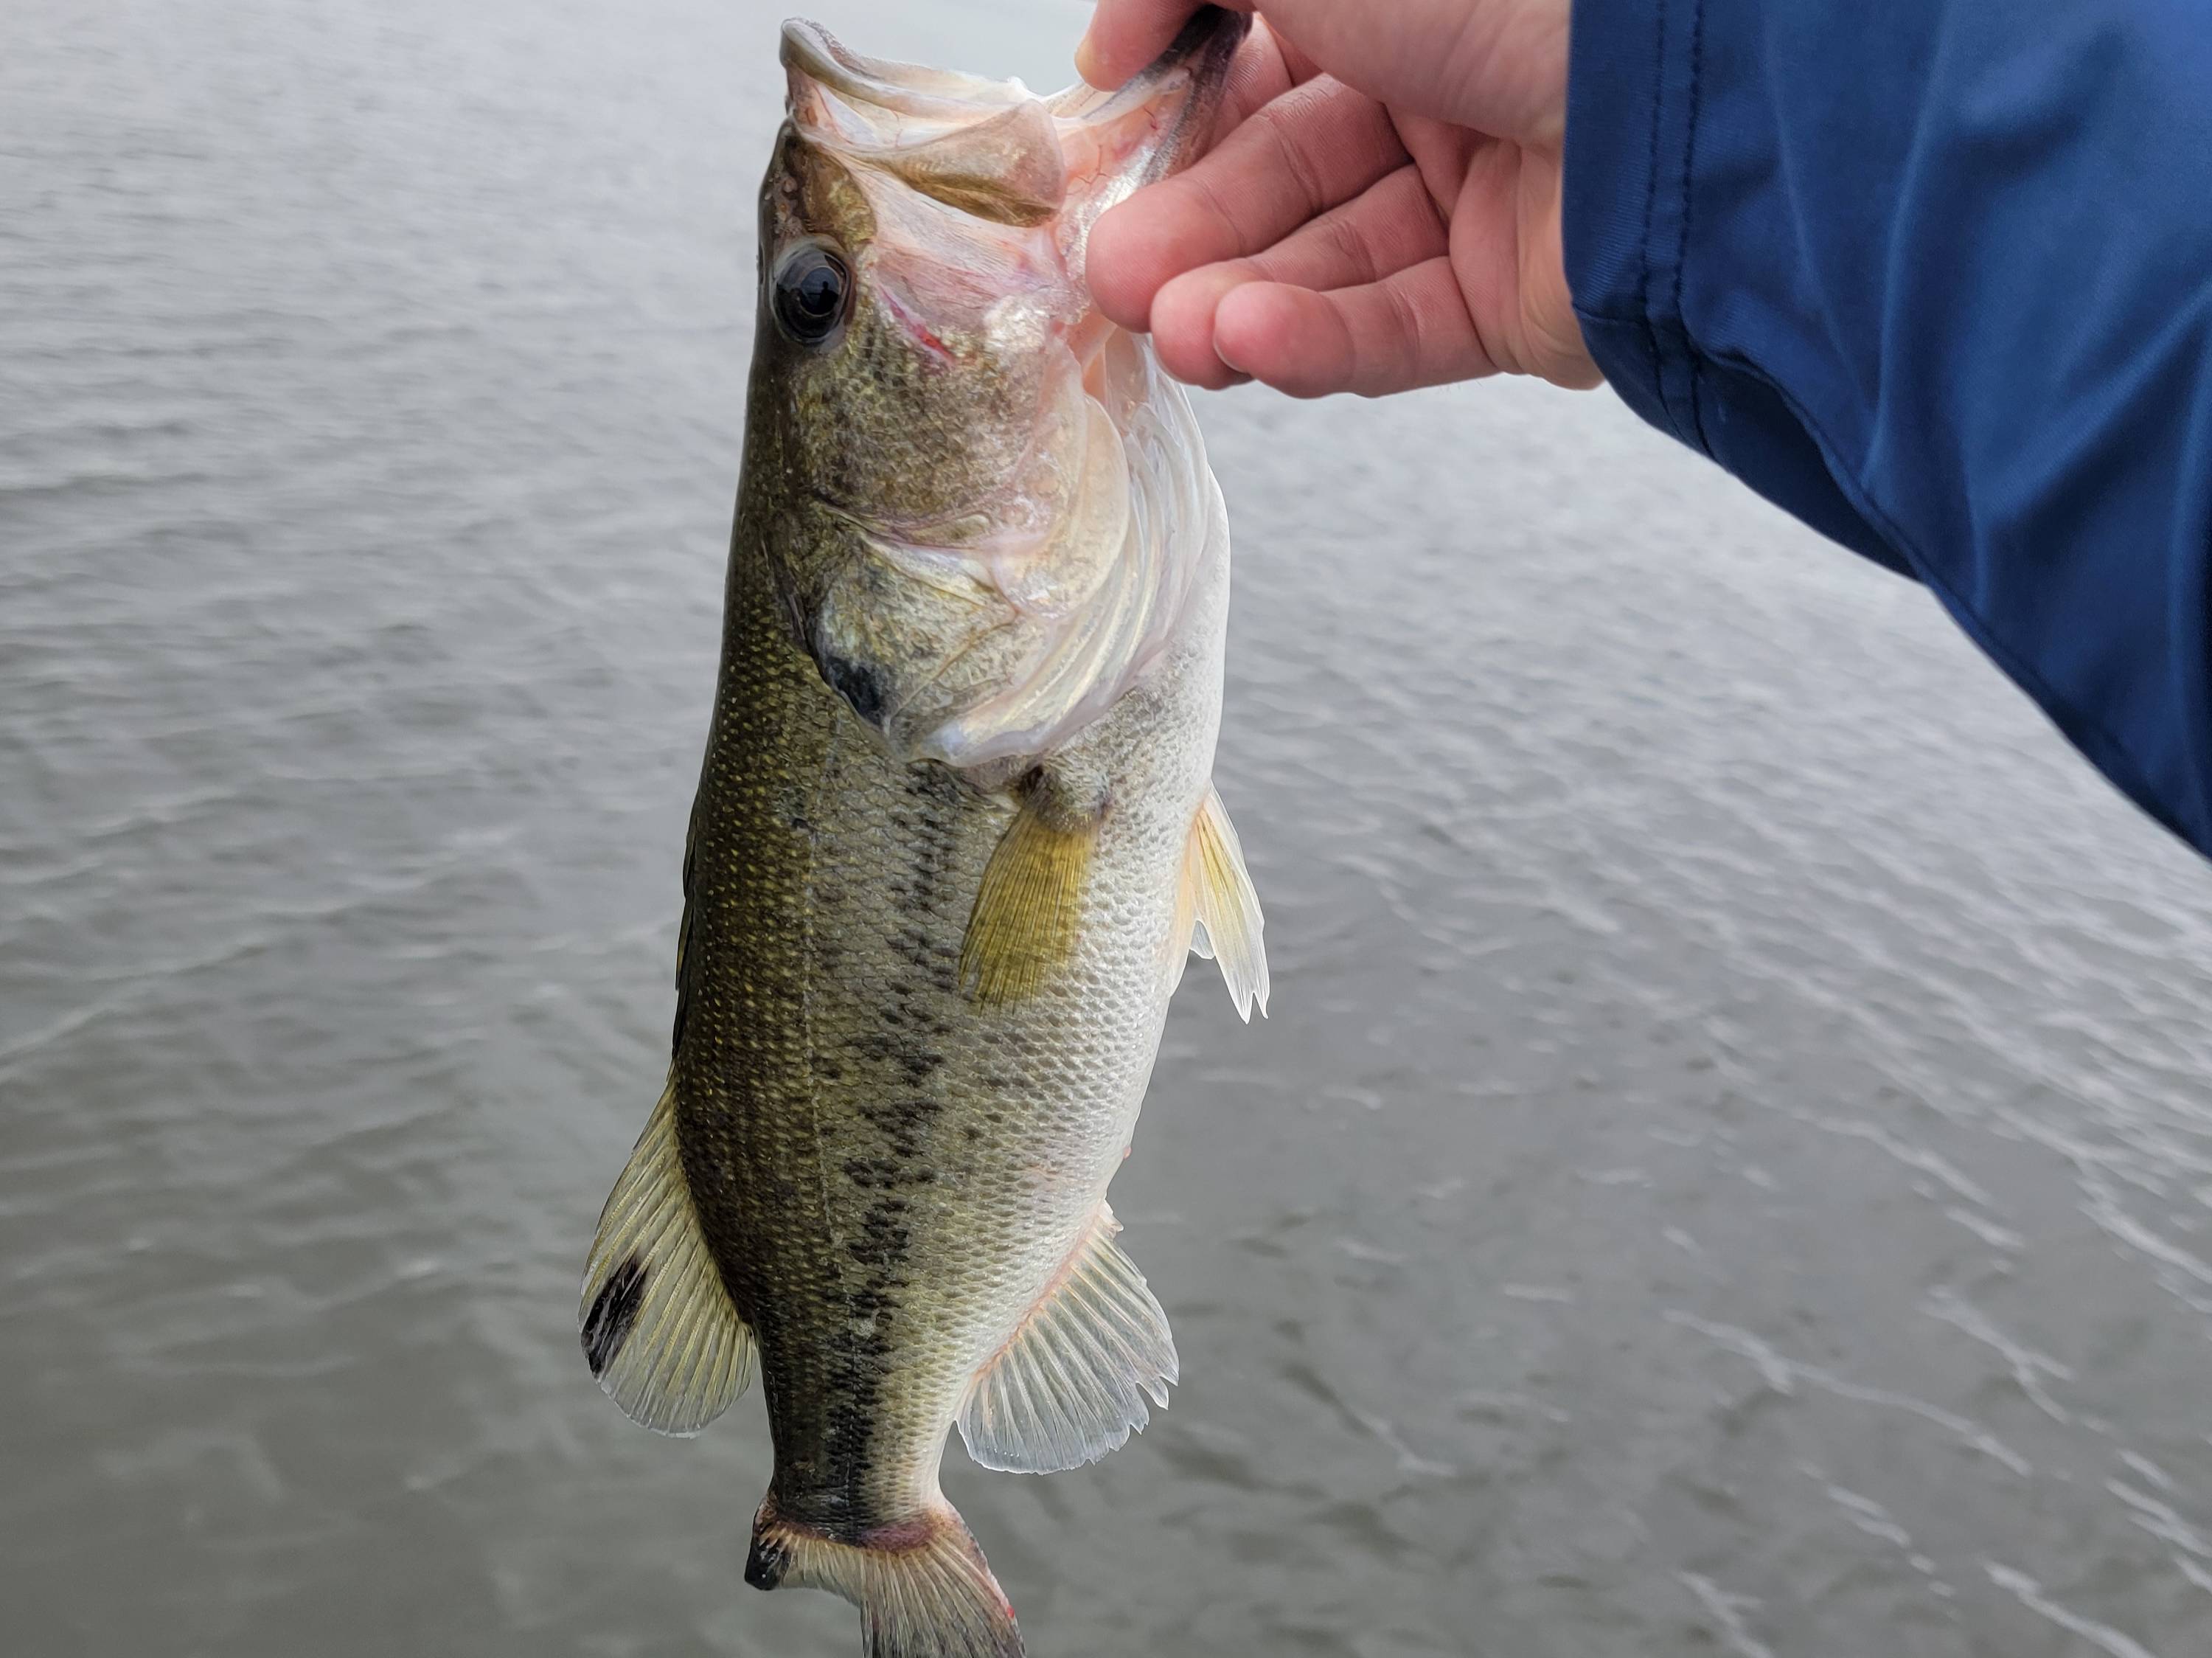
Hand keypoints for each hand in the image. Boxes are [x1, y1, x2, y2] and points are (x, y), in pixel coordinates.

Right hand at [1079, 0, 1598, 396]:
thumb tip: (1106, 42)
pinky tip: (1247, 341)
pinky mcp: (1522, 307)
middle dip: (1193, 236)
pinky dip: (1319, 341)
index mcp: (1410, 6)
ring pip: (1334, 269)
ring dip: (1239, 302)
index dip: (1183, 119)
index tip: (1109, 153)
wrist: (1682, 88)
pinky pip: (1402, 329)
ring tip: (1173, 329)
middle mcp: (1451, 98)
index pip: (1266, 76)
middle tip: (1113, 278)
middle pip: (1288, 184)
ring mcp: (1489, 207)